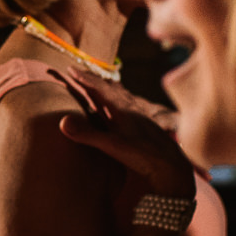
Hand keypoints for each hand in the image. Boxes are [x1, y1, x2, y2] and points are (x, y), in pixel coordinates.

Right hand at [52, 70, 196, 197]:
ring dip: (110, 88)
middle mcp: (132, 108)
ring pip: (123, 95)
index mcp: (122, 109)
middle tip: (81, 72)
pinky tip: (126, 106)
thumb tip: (62, 121)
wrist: (173, 166)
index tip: (70, 68)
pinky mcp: (147, 125)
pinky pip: (131, 105)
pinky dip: (122, 99)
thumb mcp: (112, 145)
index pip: (100, 88)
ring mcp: (141, 116)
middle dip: (95, 79)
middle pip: (111, 88)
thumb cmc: (143, 155)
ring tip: (102, 84)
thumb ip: (87, 134)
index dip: (84, 78)